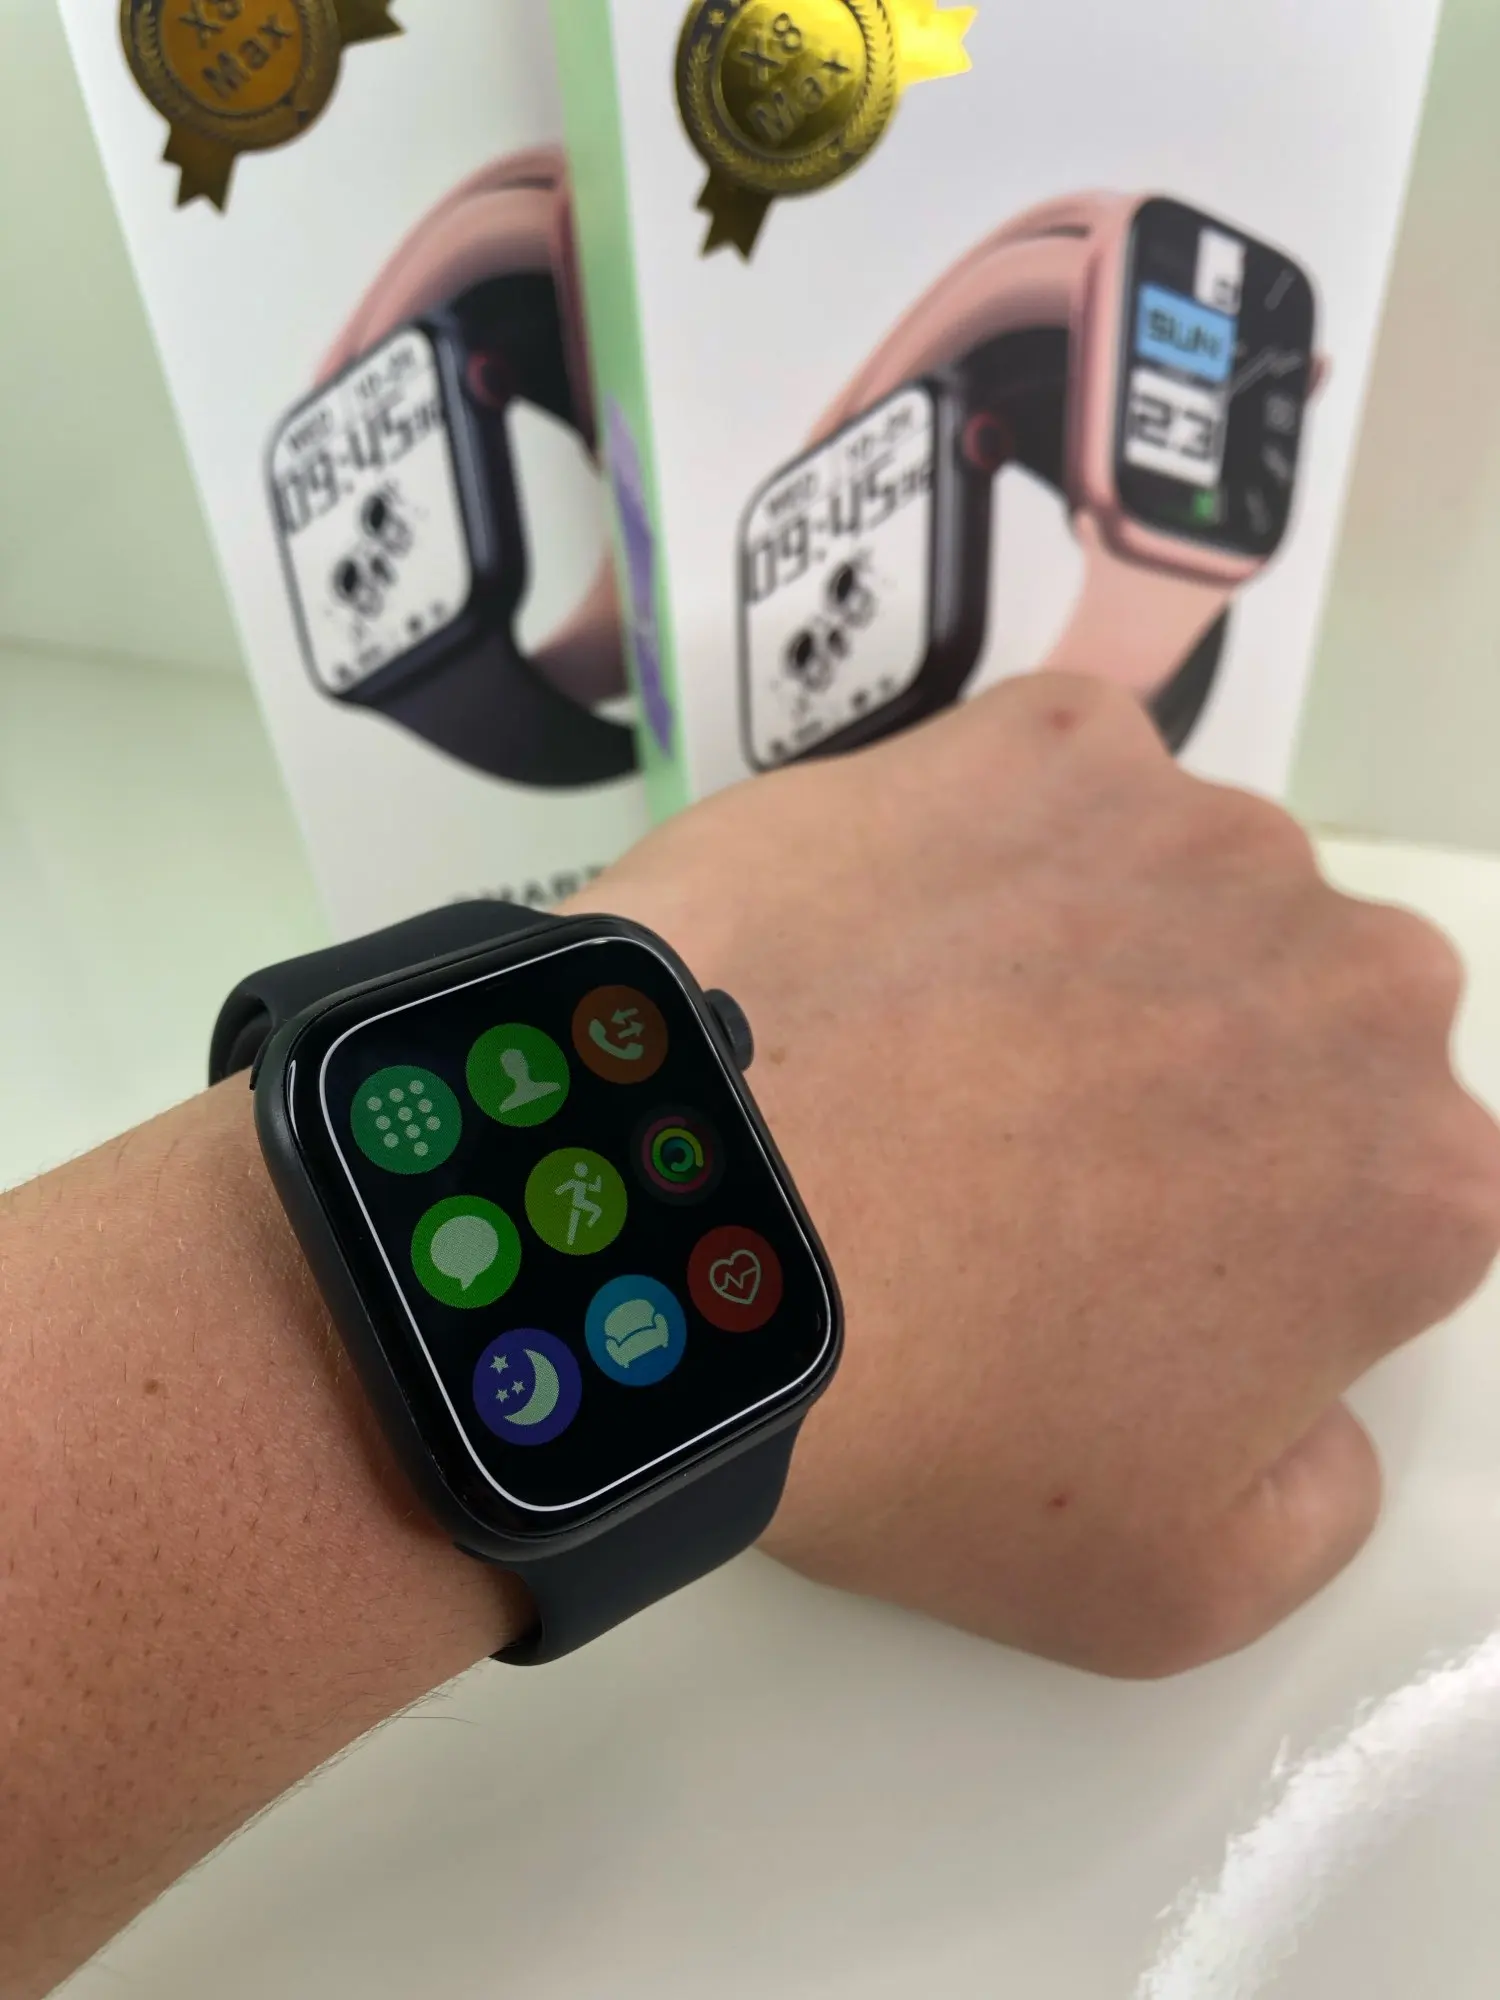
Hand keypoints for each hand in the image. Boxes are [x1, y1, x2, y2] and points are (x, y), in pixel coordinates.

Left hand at [586, 676, 1499, 1675]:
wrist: (693, 1218)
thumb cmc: (933, 1420)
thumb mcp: (1169, 1589)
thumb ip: (1318, 1500)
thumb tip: (1321, 1404)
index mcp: (1418, 1183)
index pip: (1379, 1203)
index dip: (1247, 1247)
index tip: (1116, 1270)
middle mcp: (1361, 982)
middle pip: (1298, 1034)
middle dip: (1197, 1090)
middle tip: (1018, 1161)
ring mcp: (1203, 833)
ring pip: (1184, 900)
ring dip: (1098, 960)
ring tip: (928, 1048)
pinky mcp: (1051, 738)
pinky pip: (1059, 789)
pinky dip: (997, 846)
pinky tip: (893, 934)